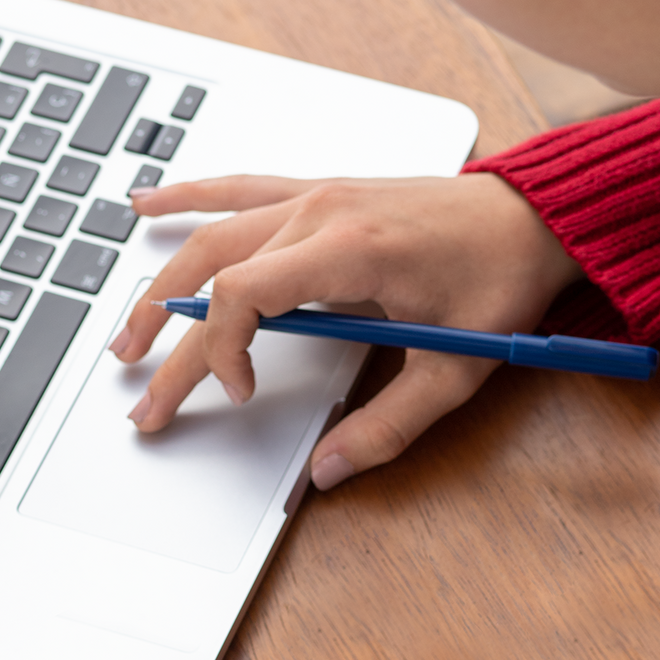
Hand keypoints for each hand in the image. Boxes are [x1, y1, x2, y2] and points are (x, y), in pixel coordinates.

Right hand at [109, 173, 580, 488]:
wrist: (533, 218)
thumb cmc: (499, 280)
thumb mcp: (455, 370)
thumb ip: (390, 425)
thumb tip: (329, 472)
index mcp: (350, 249)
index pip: (245, 293)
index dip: (224, 350)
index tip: (240, 395)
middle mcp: (321, 211)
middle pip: (214, 273)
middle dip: (168, 340)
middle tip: (142, 398)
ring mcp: (316, 195)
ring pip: (213, 233)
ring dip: (160, 281)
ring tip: (127, 334)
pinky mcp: (320, 192)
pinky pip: (238, 188)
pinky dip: (188, 196)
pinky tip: (145, 206)